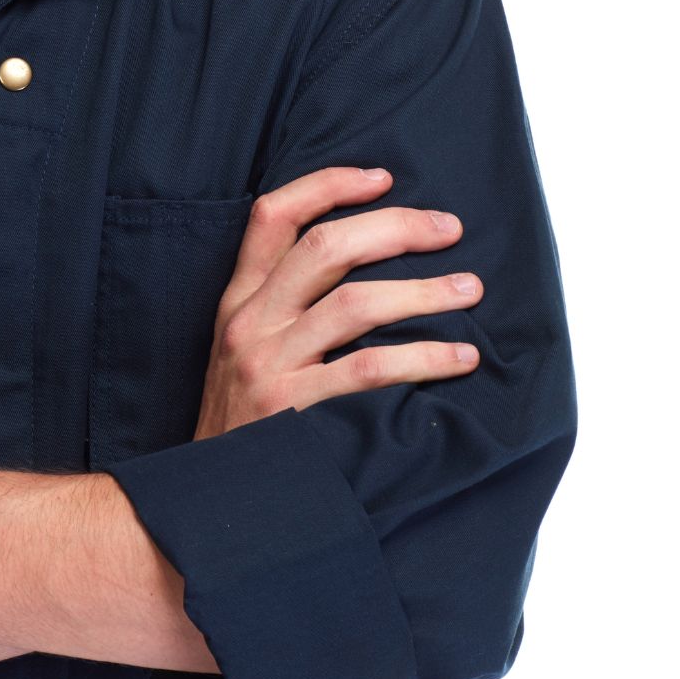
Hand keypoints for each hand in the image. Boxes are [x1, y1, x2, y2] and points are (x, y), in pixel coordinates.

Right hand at [193, 166, 482, 437]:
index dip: (328, 184)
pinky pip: (369, 369)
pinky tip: (460, 359)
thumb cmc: (243, 424)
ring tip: (470, 290)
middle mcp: (249, 323)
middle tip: (449, 229)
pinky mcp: (293, 409)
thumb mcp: (241, 352)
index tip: (382, 177)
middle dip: (396, 227)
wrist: (209, 501)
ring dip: (424, 291)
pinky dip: (424, 357)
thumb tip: (364, 263)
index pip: (273, 216)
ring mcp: (268, 365)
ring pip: (355, 303)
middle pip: (326, 246)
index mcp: (238, 300)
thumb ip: (283, 308)